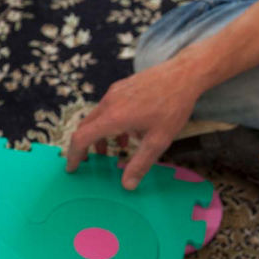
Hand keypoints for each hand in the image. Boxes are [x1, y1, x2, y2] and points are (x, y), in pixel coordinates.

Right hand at [65, 57, 204, 189]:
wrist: (185, 73)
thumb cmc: (173, 106)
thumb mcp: (159, 140)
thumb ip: (140, 164)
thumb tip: (127, 185)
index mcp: (113, 118)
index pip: (81, 138)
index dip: (74, 155)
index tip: (73, 168)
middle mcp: (108, 104)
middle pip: (85, 127)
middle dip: (84, 146)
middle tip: (89, 160)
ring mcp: (113, 93)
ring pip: (97, 118)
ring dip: (100, 135)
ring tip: (114, 148)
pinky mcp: (121, 87)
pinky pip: (108, 108)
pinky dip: (110, 123)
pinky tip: (129, 130)